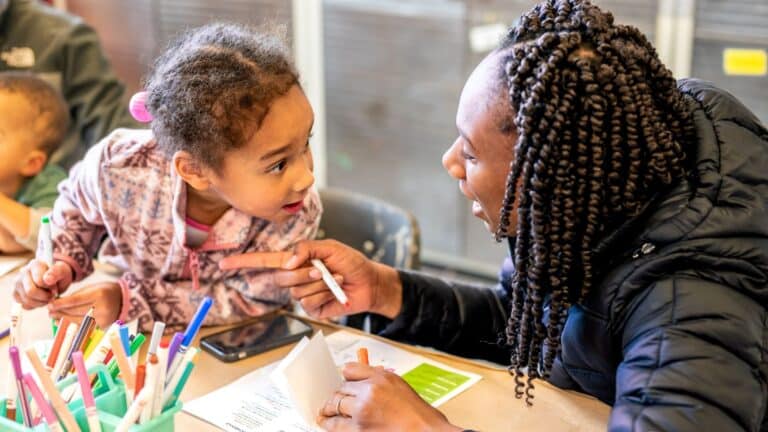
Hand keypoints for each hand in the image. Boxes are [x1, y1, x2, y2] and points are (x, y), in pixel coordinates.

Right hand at [13, 260, 73, 309]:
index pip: (39, 282)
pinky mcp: (16, 293)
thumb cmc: (59, 275)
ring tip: (48, 297)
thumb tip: (47, 279)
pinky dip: (35, 306)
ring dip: (41, 302)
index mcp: (35, 264)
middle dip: (45, 297)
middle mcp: (23, 272)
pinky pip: (24, 305)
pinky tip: (41, 299)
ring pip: (27, 300)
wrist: (54, 279)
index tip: (55, 288)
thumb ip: (57, 272)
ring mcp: (18, 283)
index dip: (50, 288)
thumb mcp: (63, 271)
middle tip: (52, 295)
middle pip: (30, 292)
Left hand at [48, 282, 121, 328]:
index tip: (50, 305)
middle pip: (74, 312)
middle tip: (49, 312)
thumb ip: (76, 296)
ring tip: (54, 317)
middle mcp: (101, 308)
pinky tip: (64, 322)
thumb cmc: (105, 291)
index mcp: (99, 294)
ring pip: (77, 321)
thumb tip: (58, 304)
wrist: (124, 300)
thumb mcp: (92, 289)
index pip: (75, 301)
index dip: (60, 304)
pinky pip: (82, 327)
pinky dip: (71, 325)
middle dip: (60, 312)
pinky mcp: (101, 327)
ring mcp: (102, 319)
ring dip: (63, 320)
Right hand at [219, 239, 402, 319]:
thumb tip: (287, 262)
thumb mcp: (330, 248)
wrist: (369, 283)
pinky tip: (335, 293)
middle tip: (323, 270)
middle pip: (283, 278)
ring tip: (335, 279)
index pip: (263, 261)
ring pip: (298, 292)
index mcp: (296, 260)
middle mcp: (295, 278)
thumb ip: (307, 249)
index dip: (243, 262)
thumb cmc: (351, 262)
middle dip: (304, 274)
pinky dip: (325, 296)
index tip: (223, 263)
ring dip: (319, 285)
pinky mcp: (312, 310)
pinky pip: (309, 304)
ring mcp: (302, 295)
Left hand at [318, 363, 460, 431]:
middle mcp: (368, 393)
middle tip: (331, 400)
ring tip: (324, 413)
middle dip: (335, 396)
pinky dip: (330, 425)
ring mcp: (361, 414)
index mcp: (379, 379)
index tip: (342, 383)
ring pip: (334, 406)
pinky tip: (327, 424)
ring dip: (327, 410)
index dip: (345, 378)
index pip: (349, 370)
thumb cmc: (418, 414)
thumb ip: (377, 378)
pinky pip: (336, 426)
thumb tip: (358, 377)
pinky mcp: (358, 431)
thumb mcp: (399, 385)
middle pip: (340, 390)